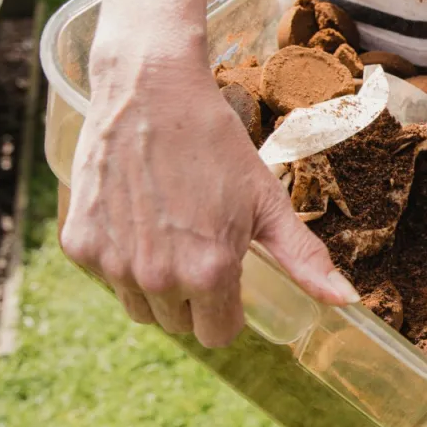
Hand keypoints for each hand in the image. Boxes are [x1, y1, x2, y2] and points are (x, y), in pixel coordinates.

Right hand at [60, 38, 358, 348]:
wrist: (151, 92)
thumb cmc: (217, 145)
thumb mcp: (267, 201)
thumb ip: (303, 259)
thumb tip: (347, 302)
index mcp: (209, 273)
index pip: (219, 335)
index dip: (229, 309)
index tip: (230, 274)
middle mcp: (158, 278)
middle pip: (180, 324)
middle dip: (195, 296)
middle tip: (200, 242)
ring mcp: (113, 264)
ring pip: (141, 308)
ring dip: (157, 285)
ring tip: (171, 231)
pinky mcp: (79, 245)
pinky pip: (106, 277)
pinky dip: (121, 259)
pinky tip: (138, 217)